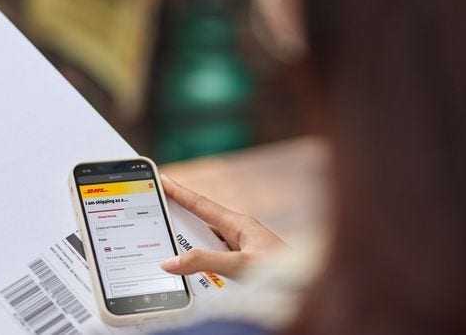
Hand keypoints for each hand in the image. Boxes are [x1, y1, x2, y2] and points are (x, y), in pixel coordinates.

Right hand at [159, 174, 286, 278]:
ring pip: (209, 244)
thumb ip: (204, 263)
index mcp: (239, 224)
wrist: (307, 286)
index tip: (163, 179)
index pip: (201, 204)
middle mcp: (240, 232)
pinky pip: (218, 258)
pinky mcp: (246, 261)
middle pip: (202, 224)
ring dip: (193, 249)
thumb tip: (171, 262)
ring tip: (174, 255)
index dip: (179, 192)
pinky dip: (205, 263)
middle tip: (158, 216)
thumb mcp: (239, 266)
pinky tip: (199, 275)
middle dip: (180, 222)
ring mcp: (243, 246)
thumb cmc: (283, 271)